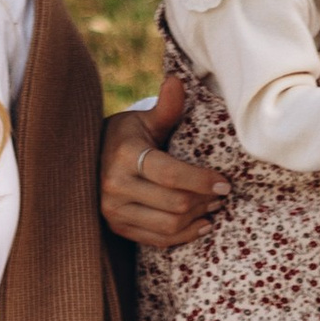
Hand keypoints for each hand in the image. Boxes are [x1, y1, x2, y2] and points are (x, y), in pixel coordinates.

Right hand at [100, 77, 225, 247]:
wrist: (95, 157)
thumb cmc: (128, 136)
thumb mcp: (144, 120)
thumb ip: (166, 107)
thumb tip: (177, 81)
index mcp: (124, 155)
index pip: (170, 174)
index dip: (202, 180)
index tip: (225, 182)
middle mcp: (114, 185)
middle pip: (174, 203)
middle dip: (205, 200)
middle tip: (223, 194)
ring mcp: (113, 210)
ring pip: (168, 225)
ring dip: (198, 218)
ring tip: (214, 206)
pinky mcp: (118, 227)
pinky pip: (158, 240)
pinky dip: (184, 235)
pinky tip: (201, 224)